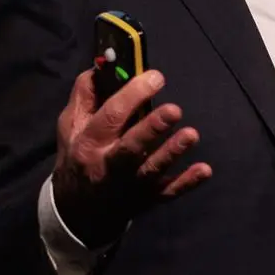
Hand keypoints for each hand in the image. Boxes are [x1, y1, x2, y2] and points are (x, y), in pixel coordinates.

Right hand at [49, 68, 211, 248]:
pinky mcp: (147, 198)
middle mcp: (109, 165)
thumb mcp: (70, 125)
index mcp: (90, 141)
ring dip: (172, 152)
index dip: (132, 95)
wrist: (79, 208)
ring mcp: (130, 184)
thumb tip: (103, 66)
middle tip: (174, 110)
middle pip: (130, 147)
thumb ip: (86, 95)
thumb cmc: (79, 155)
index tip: (156, 77)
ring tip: (191, 134)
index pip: (111, 116)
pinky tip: (205, 170)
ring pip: (152, 170)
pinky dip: (187, 183)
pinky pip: (168, 192)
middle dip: (152, 128)